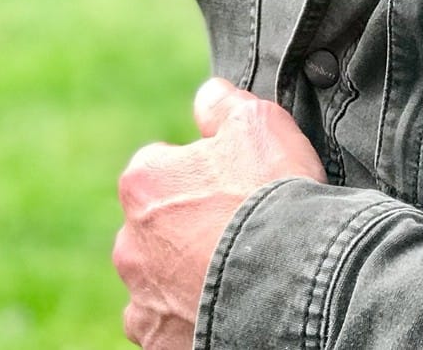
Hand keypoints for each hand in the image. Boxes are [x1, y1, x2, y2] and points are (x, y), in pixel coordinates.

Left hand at [114, 77, 326, 348]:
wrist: (293, 282)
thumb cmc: (272, 194)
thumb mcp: (257, 121)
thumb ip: (222, 104)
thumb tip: (207, 97)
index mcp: (143, 183)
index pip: (161, 164)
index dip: (202, 169)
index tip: (234, 180)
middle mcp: (129, 243)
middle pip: (156, 225)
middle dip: (187, 225)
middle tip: (237, 225)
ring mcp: (142, 299)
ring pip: (158, 278)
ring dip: (184, 273)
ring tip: (235, 268)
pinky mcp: (159, 342)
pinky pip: (166, 324)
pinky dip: (188, 314)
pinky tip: (225, 302)